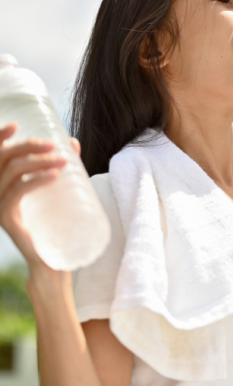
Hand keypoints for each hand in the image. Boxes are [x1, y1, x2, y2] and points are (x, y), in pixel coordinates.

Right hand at [0, 123, 79, 268]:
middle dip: (27, 145)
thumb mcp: (55, 189)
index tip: (16, 125)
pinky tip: (54, 175)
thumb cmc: (53, 221)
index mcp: (1, 182)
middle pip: (3, 159)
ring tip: (63, 161)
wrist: (50, 260)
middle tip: (53, 145)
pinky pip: (17, 192)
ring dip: (38, 161)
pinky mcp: (5, 218)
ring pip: (12, 172)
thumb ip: (59, 165)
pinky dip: (36, 180)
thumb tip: (73, 143)